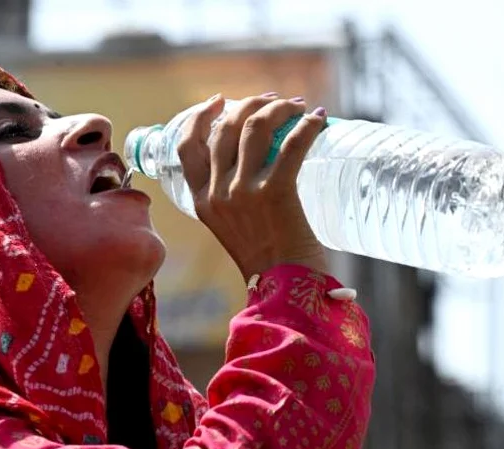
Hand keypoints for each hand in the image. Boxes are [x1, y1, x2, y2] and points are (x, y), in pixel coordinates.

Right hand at [176, 93, 329, 280]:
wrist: (285, 292)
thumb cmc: (268, 263)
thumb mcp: (232, 227)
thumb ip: (232, 198)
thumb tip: (255, 160)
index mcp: (202, 201)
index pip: (186, 146)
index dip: (200, 116)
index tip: (219, 101)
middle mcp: (217, 193)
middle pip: (224, 128)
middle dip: (249, 104)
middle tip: (273, 102)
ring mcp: (243, 192)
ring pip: (254, 128)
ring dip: (277, 109)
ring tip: (296, 107)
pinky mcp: (275, 193)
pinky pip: (290, 145)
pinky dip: (306, 127)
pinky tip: (317, 120)